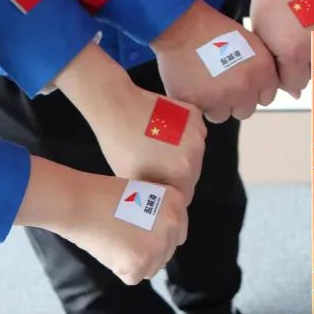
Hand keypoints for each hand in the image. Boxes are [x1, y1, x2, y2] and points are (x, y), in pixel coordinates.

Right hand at [16, 158, 188, 284]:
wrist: (77, 202)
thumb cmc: (102, 195)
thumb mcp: (144, 195)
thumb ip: (160, 215)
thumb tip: (164, 239)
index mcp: (176, 203)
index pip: (177, 232)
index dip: (157, 235)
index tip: (139, 233)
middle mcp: (174, 224)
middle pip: (167, 251)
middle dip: (148, 250)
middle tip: (123, 239)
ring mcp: (159, 245)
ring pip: (153, 267)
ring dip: (136, 262)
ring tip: (115, 243)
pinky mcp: (141, 264)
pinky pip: (134, 277)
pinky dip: (120, 269)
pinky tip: (108, 250)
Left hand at [54, 43, 206, 198]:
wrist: (116, 106)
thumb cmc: (119, 146)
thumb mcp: (132, 182)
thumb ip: (152, 199)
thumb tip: (160, 207)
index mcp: (183, 171)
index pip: (185, 194)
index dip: (169, 193)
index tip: (155, 187)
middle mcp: (197, 152)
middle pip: (191, 173)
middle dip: (176, 173)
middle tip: (155, 167)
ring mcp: (197, 130)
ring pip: (193, 152)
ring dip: (180, 153)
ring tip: (157, 148)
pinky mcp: (194, 113)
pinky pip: (193, 132)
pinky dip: (182, 134)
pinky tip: (163, 131)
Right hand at [152, 0, 279, 120]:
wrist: (182, 26)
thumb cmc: (215, 29)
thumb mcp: (251, 43)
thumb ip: (262, 67)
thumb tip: (271, 86)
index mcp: (262, 71)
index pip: (267, 98)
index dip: (254, 91)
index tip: (243, 84)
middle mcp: (245, 87)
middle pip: (246, 110)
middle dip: (235, 101)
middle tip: (222, 84)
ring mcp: (221, 98)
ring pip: (222, 115)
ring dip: (215, 105)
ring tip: (206, 85)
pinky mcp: (197, 103)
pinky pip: (200, 113)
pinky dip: (197, 104)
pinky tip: (194, 87)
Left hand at [251, 0, 313, 95]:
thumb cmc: (268, 6)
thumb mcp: (265, 39)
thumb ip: (278, 69)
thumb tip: (296, 95)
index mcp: (294, 53)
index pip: (297, 84)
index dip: (288, 76)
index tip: (284, 64)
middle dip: (305, 66)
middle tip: (295, 48)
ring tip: (307, 35)